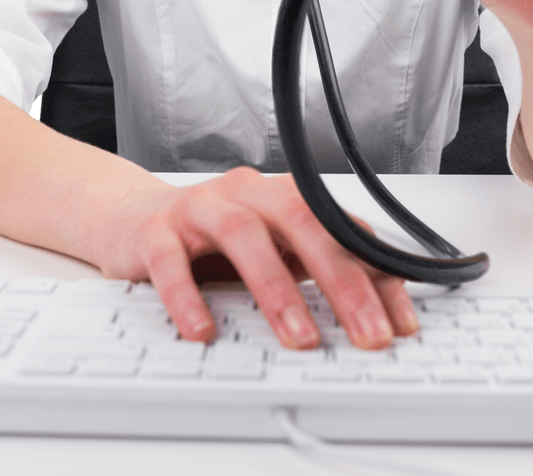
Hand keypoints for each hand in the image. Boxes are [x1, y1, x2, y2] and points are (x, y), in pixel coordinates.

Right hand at [93, 167, 418, 348]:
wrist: (133, 217)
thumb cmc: (213, 241)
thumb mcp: (274, 252)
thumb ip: (320, 267)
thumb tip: (382, 308)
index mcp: (282, 196)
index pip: (340, 229)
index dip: (375, 274)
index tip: (399, 322)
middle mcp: (246, 194)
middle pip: (302, 224)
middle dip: (342, 281)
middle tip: (367, 333)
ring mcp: (200, 208)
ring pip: (243, 236)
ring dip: (277, 289)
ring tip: (301, 338)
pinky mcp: (155, 230)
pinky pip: (171, 261)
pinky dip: (189, 297)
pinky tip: (204, 330)